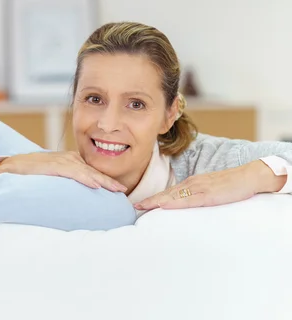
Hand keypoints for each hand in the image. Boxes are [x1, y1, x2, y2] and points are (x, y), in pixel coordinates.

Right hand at [0, 151, 126, 192]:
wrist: (11, 168)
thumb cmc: (31, 175)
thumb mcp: (53, 179)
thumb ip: (65, 185)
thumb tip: (76, 201)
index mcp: (70, 161)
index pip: (92, 172)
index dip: (106, 181)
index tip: (120, 191)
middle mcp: (69, 159)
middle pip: (93, 171)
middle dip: (109, 181)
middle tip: (123, 191)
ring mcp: (62, 161)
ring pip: (87, 171)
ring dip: (102, 180)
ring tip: (116, 189)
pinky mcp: (54, 165)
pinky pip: (73, 172)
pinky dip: (85, 178)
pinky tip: (96, 185)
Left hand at [134, 160, 285, 210]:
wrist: (248, 177)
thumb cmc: (230, 186)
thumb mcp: (209, 191)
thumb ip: (197, 197)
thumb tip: (185, 206)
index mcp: (191, 184)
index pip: (168, 193)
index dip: (153, 199)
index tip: (139, 204)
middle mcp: (191, 184)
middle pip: (166, 194)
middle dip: (150, 201)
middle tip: (134, 206)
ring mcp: (199, 188)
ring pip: (174, 196)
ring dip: (157, 201)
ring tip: (143, 206)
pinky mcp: (208, 194)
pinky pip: (189, 199)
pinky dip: (175, 202)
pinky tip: (165, 205)